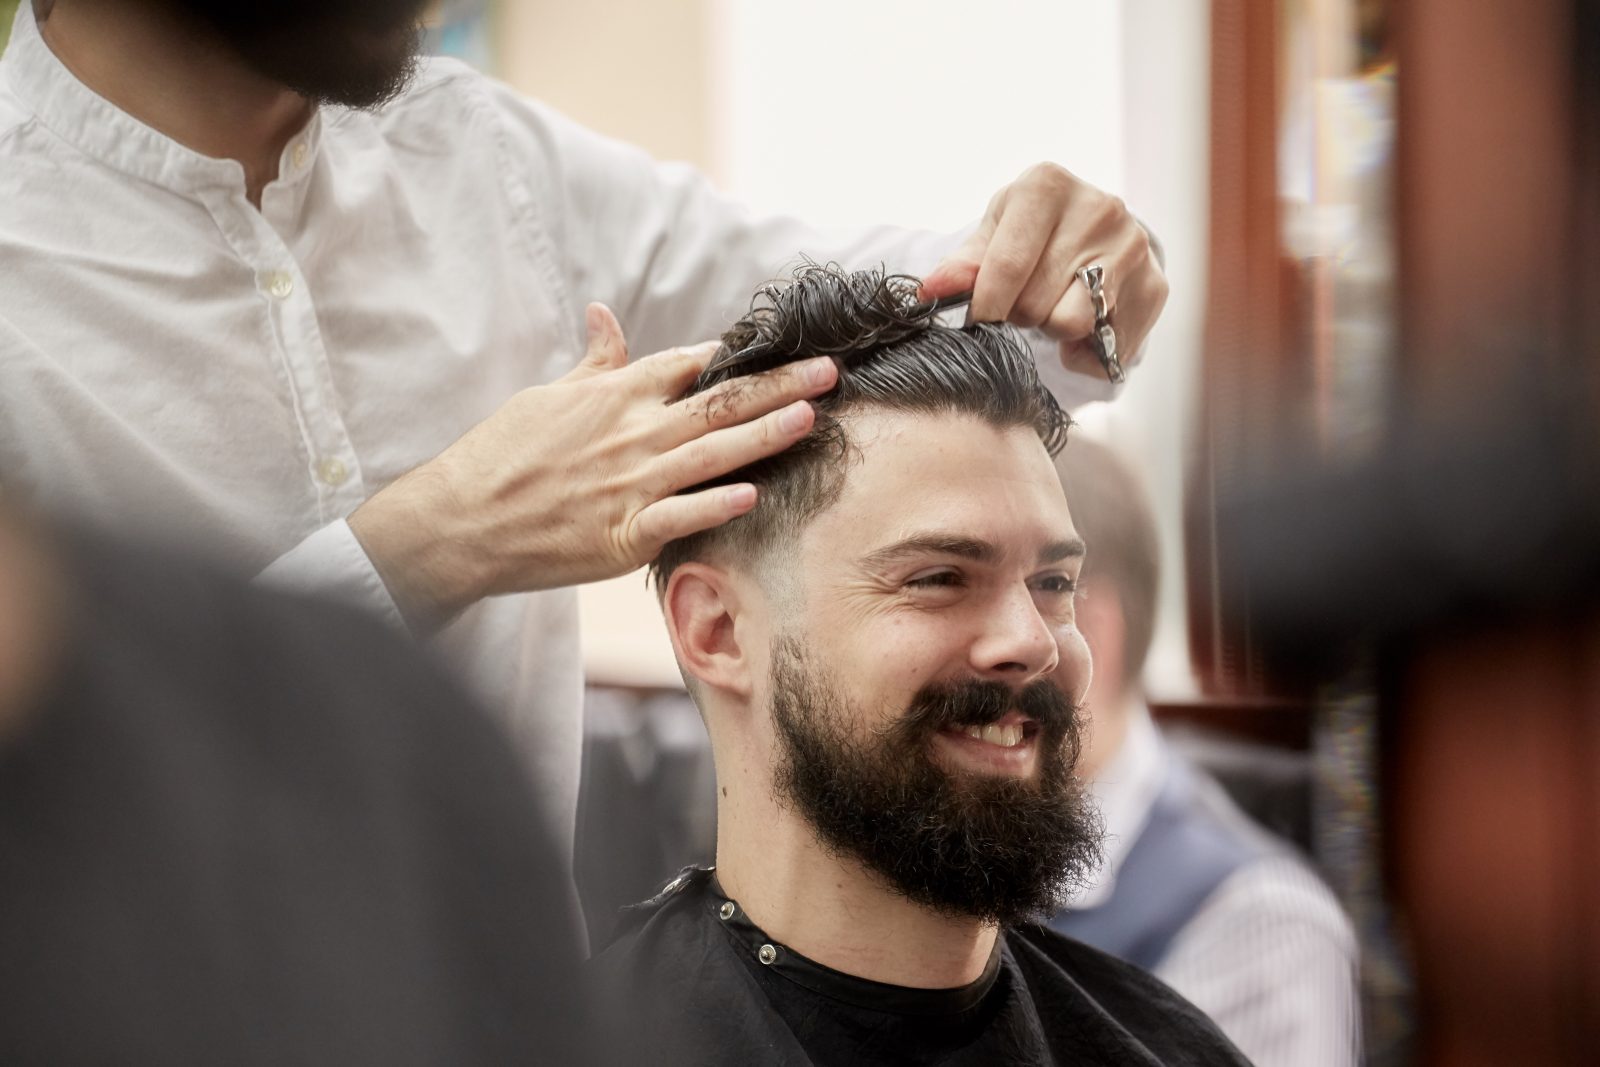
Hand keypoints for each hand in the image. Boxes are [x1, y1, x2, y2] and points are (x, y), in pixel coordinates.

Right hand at [348, 304, 837, 629]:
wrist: (461, 519)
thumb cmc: (502, 455)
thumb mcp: (547, 396)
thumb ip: (593, 362)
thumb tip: (605, 315)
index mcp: (613, 395)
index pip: (689, 363)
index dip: (741, 354)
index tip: (788, 343)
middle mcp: (629, 432)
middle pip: (718, 403)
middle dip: (779, 385)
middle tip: (829, 372)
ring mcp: (629, 484)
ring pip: (711, 454)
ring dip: (765, 435)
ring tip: (811, 417)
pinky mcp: (622, 534)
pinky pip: (679, 516)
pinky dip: (715, 505)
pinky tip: (753, 494)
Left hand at [918, 163, 1167, 379]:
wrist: (1097, 230)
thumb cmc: (1032, 230)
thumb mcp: (994, 232)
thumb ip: (963, 264)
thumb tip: (932, 290)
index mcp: (1047, 186)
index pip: (1007, 266)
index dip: (985, 306)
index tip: (977, 321)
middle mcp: (1099, 209)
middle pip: (1035, 303)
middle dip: (1019, 315)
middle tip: (1022, 303)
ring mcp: (1132, 248)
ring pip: (1072, 324)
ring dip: (1052, 331)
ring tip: (1052, 306)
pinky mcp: (1155, 286)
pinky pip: (1105, 348)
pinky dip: (1084, 352)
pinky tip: (1081, 327)